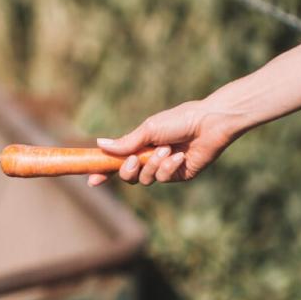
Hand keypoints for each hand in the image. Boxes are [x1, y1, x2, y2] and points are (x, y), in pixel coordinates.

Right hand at [87, 100, 243, 185]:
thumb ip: (126, 142)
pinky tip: (179, 155)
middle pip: (128, 176)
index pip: (117, 162)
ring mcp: (163, 168)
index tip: (91, 179)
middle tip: (133, 160)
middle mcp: (149, 158)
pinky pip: (163, 178)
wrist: (209, 123)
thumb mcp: (148, 129)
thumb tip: (100, 145)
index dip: (103, 171)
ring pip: (145, 179)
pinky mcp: (178, 175)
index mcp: (139, 145)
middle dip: (128, 170)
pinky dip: (168, 167)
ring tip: (166, 150)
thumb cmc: (179, 120)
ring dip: (153, 165)